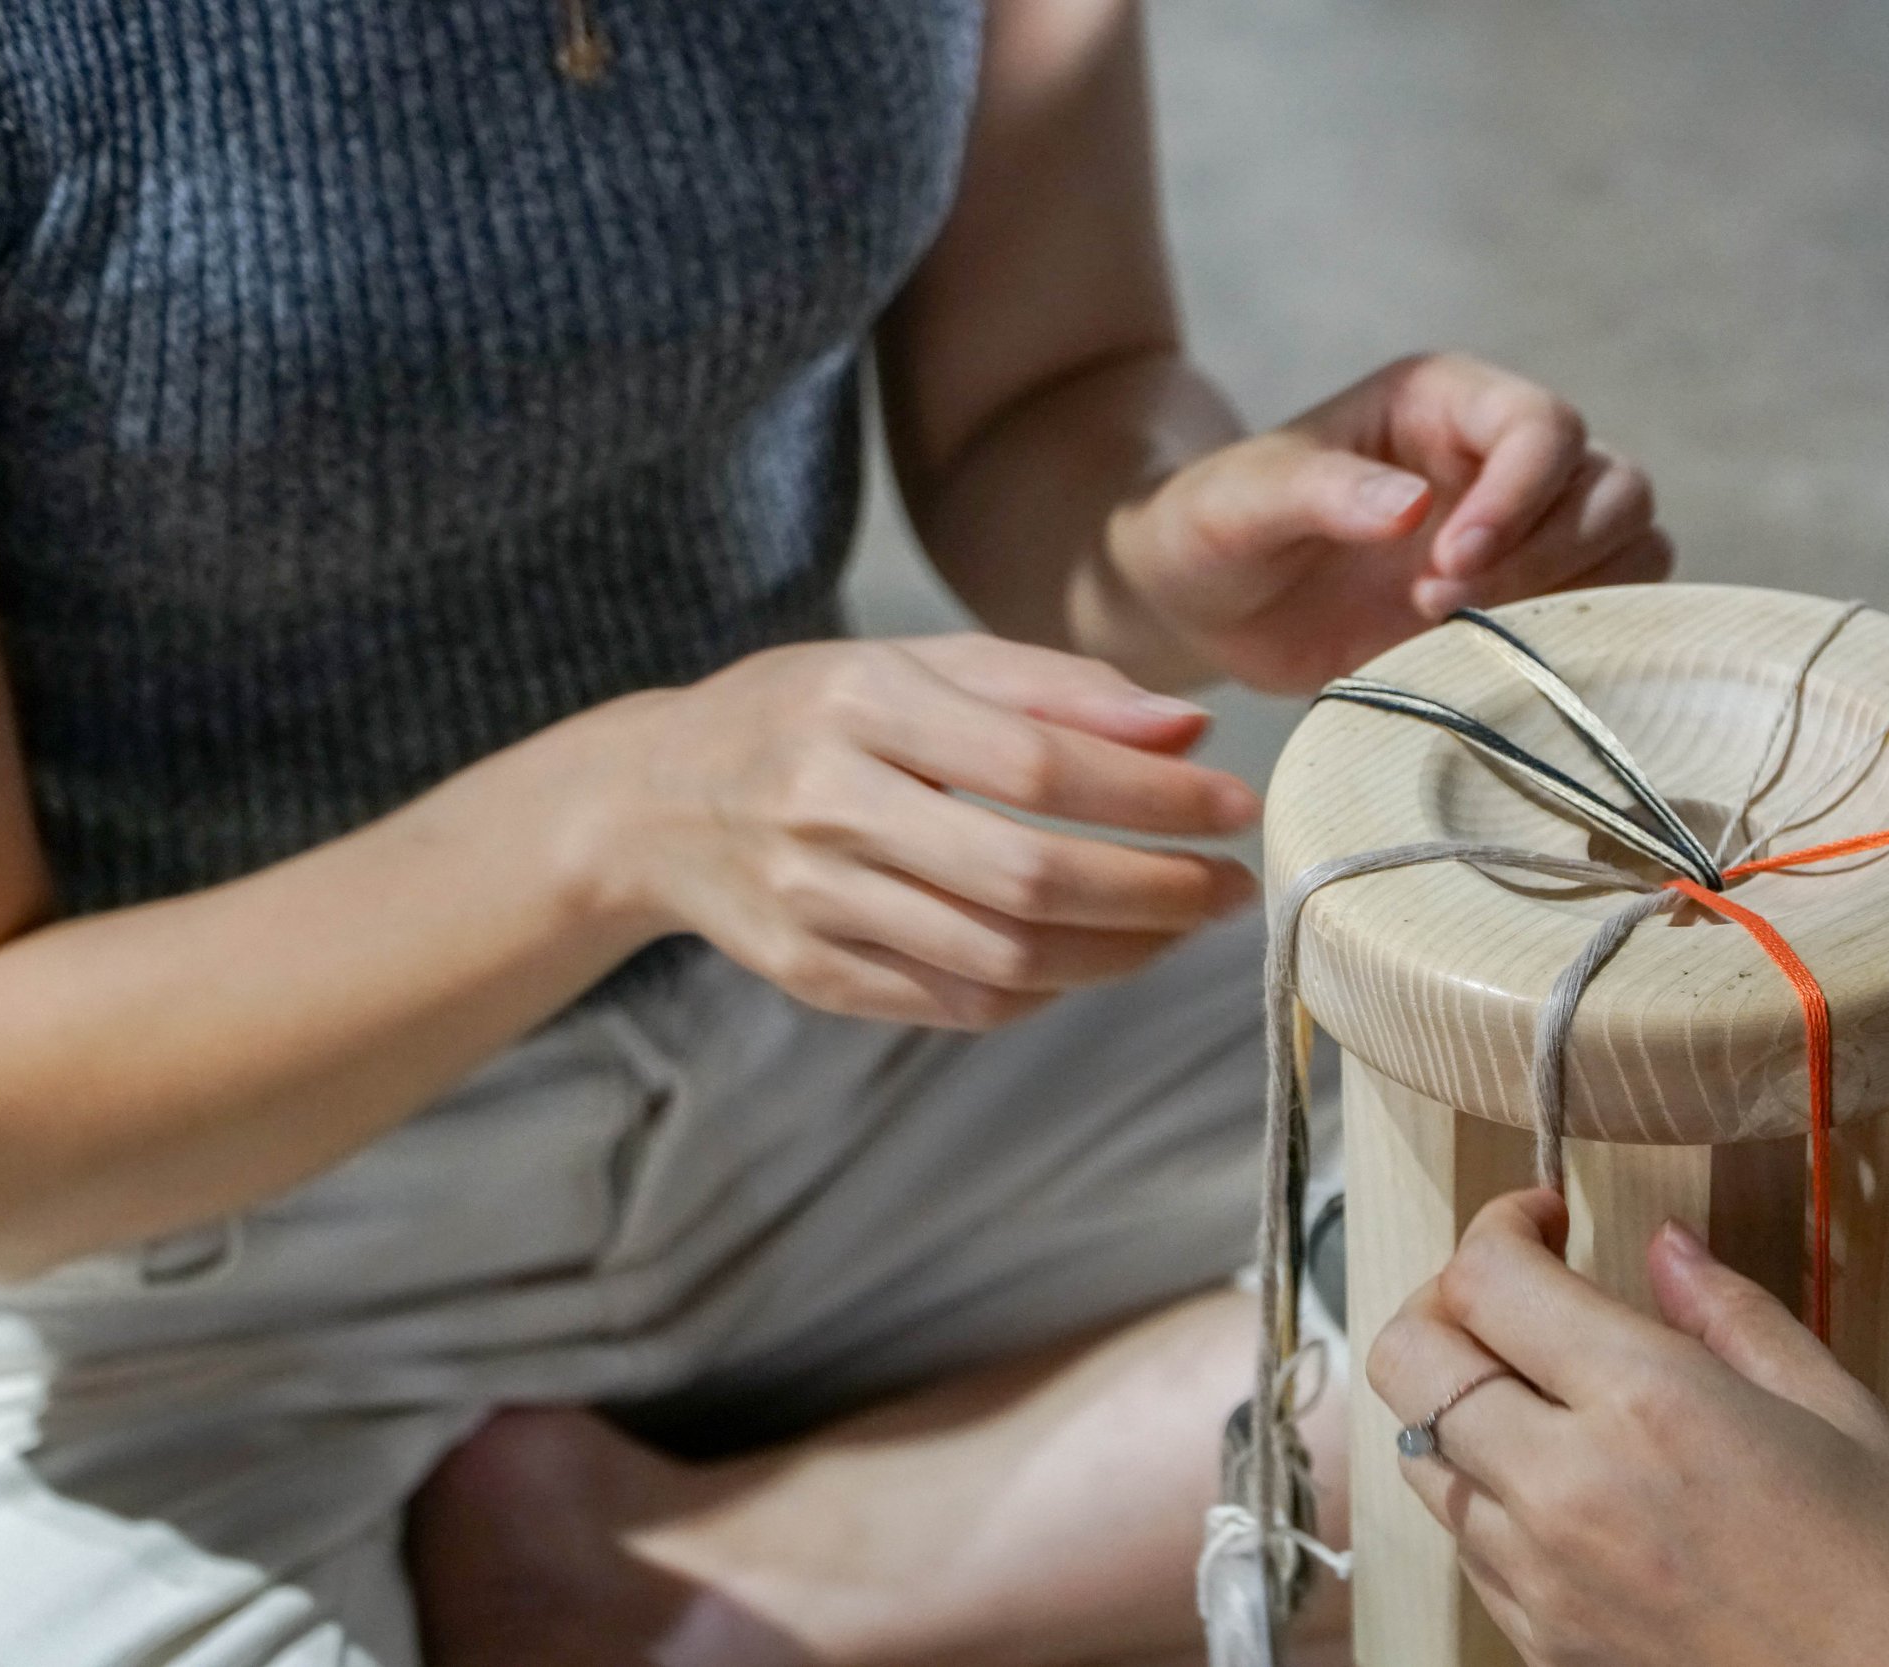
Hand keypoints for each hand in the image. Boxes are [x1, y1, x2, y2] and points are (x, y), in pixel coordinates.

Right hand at [562, 634, 1259, 1029]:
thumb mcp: (916, 663)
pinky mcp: (813, 974)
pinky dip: (1048, 989)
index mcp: (861, 705)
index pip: (1038, 764)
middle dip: (1155, 891)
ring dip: (1119, 952)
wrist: (654, 801)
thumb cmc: (811, 715)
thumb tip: (1188, 728)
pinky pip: (958, 1001)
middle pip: (1026, 875)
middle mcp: (828, 805)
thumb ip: (1055, 687)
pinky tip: (1095, 955)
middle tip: (1230, 887)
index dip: (1153, 796)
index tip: (1234, 806)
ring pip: (1001, 957)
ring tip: (1182, 925)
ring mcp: (814, 902)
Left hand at [1104, 353, 1671, 692]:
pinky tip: (1494, 663)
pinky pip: (1605, 614)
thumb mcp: (1243, 502)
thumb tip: (1413, 504)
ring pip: (1631, 548)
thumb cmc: (1213, 530)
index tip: (1449, 565)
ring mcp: (1522, 535)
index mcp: (1445, 403)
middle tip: (1439, 607)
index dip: (1520, 496)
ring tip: (1461, 634)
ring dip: (1570, 600)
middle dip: (1548, 556)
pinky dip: (1578, 644)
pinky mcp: (1522, 606)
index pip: (1542, 426)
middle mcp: (1500, 460)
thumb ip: (1322, 491)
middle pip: (1613, 488)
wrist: (1204, 607)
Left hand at [1368, 1192, 1888, 1666]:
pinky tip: (1562, 1479)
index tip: (1542, 1217)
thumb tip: (1666, 1246)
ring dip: (1455, 1398)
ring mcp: (1541, 1575)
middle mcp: (1567, 1488)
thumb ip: (1733, 1314)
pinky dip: (1484, 1490)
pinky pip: (1463, 1540)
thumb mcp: (1842, 1413)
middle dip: (1445, 1299)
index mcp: (1647, 1403)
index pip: (1487, 1277)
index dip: (1499, 1223)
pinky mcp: (1540, 1642)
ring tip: (1535, 1386)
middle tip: (1514, 1291)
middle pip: (1407, 1357)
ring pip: (1418, 1450)